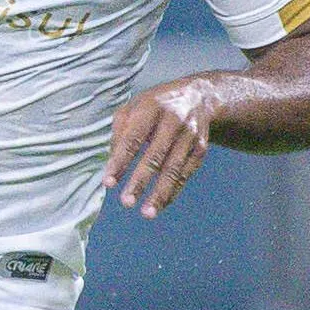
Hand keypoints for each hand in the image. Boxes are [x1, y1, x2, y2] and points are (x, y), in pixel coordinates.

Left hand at [100, 78, 216, 218]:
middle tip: (126, 203)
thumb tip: (113, 162)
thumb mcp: (134, 107)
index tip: (108, 183)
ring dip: (161, 192)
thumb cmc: (155, 106)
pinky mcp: (201, 148)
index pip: (132, 138)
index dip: (120, 161)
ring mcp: (190, 135)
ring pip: (175, 168)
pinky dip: (173, 191)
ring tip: (147, 213)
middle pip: (156, 155)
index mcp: (150, 108)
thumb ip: (120, 132)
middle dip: (140, 181)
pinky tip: (160, 205)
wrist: (199, 96)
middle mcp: (173, 120)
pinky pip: (186, 173)